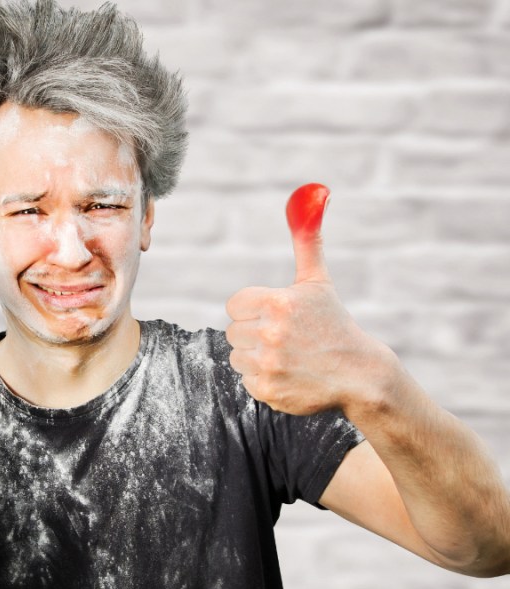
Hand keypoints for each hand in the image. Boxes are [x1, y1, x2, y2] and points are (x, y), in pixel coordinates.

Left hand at [225, 183, 395, 415]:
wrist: (360, 375)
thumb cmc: (333, 324)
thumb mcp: (317, 281)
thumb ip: (306, 239)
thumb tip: (312, 192)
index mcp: (276, 302)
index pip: (234, 305)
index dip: (253, 310)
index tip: (276, 316)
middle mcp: (270, 333)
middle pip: (234, 331)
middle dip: (255, 334)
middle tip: (286, 339)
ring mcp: (269, 364)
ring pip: (237, 356)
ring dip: (256, 357)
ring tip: (287, 356)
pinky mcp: (268, 390)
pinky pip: (246, 380)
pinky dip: (263, 379)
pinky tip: (289, 375)